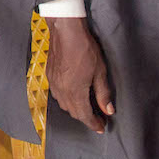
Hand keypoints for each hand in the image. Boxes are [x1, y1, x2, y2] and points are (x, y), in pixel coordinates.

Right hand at [46, 17, 113, 132]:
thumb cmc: (84, 49)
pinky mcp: (50, 75)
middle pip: (73, 112)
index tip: (102, 127)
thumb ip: (103, 93)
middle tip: (98, 117)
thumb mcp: (100, 72)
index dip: (94, 124)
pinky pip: (57, 95)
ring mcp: (54, 83)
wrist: (66, 31)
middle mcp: (62, 90)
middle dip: (86, 118)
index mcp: (75, 91)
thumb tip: (108, 110)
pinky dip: (66, 100)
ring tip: (86, 107)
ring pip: (64, 104)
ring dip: (75, 109)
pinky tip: (73, 94)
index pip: (85, 115)